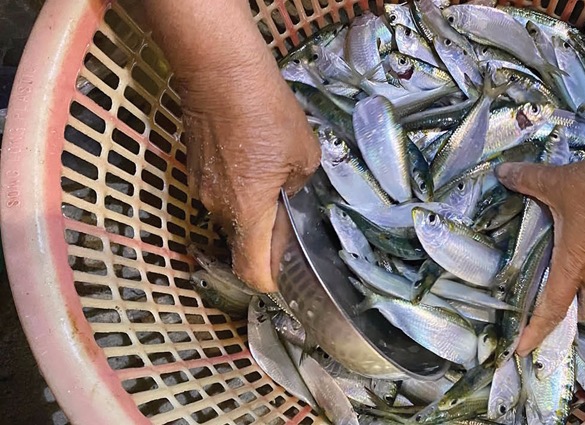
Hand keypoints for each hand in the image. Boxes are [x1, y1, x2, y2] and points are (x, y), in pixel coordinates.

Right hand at [179, 68, 319, 293]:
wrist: (219, 71)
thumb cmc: (267, 113)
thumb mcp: (303, 155)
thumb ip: (298, 188)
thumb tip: (287, 196)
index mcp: (247, 212)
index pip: (251, 270)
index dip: (269, 281)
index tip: (287, 276)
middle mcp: (217, 208)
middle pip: (242, 243)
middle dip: (266, 239)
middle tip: (292, 218)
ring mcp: (200, 187)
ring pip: (230, 216)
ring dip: (253, 210)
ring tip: (276, 183)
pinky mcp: (194, 167)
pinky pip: (220, 192)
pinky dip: (238, 189)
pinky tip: (255, 162)